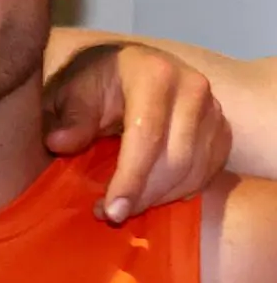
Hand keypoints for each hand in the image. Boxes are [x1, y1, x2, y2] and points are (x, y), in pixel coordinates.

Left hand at [43, 42, 229, 222]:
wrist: (126, 66)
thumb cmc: (93, 82)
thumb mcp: (70, 92)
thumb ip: (69, 118)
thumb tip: (59, 143)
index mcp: (154, 75)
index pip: (147, 135)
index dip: (131, 178)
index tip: (112, 211)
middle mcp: (193, 88)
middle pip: (177, 157)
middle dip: (145, 195)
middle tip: (112, 215)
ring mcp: (213, 108)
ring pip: (196, 169)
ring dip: (161, 197)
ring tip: (127, 207)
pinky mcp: (222, 127)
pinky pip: (210, 170)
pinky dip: (182, 190)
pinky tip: (154, 197)